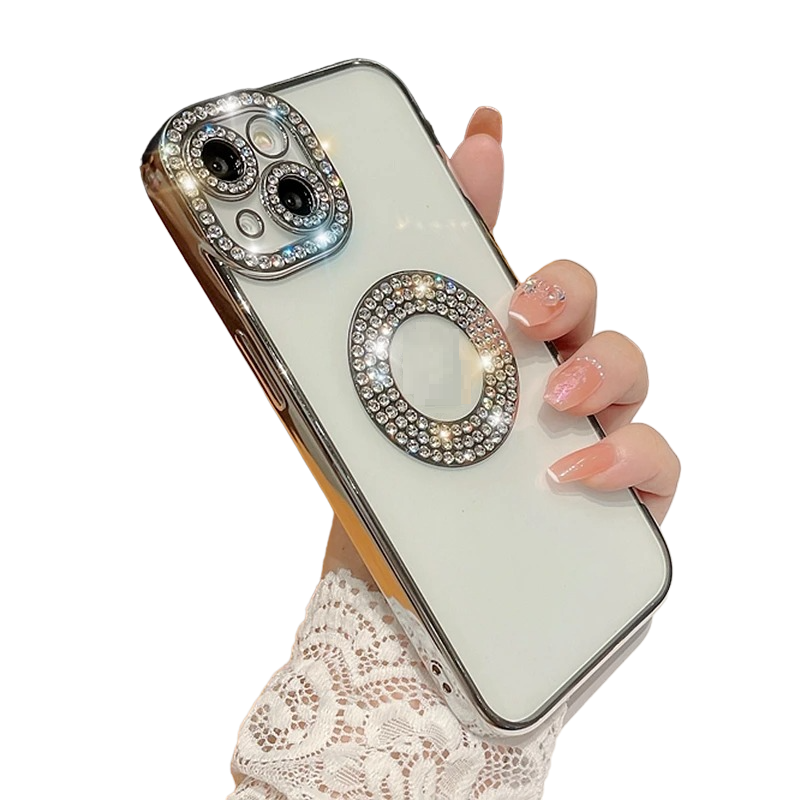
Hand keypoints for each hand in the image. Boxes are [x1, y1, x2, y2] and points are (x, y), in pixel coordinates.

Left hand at [321, 107, 679, 580]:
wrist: (395, 604)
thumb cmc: (384, 502)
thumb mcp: (358, 413)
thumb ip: (357, 336)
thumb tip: (299, 272)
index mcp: (477, 355)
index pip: (492, 258)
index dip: (493, 192)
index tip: (480, 137)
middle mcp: (536, 381)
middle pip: (576, 301)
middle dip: (561, 287)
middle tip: (522, 308)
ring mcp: (583, 430)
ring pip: (628, 365)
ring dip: (600, 366)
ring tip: (555, 397)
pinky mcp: (619, 493)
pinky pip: (654, 457)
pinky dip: (625, 455)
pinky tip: (572, 471)